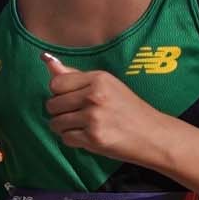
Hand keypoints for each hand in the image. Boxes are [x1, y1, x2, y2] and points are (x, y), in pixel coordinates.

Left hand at [43, 51, 160, 163]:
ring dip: (64, 128)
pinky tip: (87, 136)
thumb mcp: (106, 85)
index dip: (60, 94)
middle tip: (78, 115)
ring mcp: (93, 117)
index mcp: (98, 78)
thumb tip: (46, 59)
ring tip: (82, 126)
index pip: (56, 84)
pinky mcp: (93, 138)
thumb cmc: (127, 109)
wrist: (151, 134)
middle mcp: (94, 95)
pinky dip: (73, 140)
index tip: (72, 99)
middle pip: (52, 104)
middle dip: (60, 112)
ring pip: (56, 123)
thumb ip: (74, 75)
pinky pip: (66, 138)